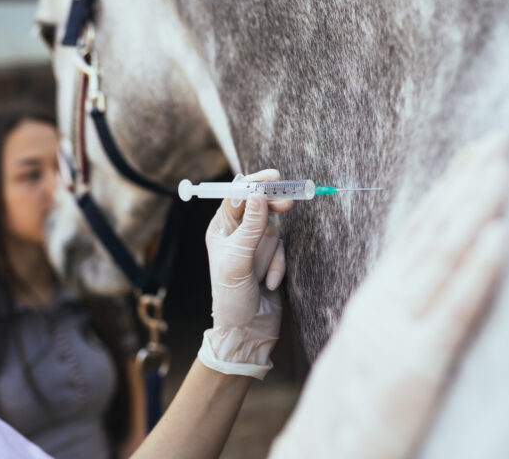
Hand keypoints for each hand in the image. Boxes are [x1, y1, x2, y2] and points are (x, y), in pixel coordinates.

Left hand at [198, 169, 292, 378]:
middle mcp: (236, 234)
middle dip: (272, 206)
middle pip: (258, 206)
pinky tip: (269, 285)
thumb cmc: (232, 298)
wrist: (247, 331)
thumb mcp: (238, 261)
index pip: (237, 197)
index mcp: (220, 230)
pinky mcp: (271, 258)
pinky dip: (279, 266)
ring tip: (264, 276)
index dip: (254, 185)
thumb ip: (250, 227)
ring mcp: (255, 246)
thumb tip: (258, 195)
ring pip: (274, 230)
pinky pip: (283, 250)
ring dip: (273, 254)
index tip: (272, 178)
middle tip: (288, 201)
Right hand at [270, 132, 508, 457]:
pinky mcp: (415, 366)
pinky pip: (452, 311)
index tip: (472, 157)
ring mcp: (397, 331)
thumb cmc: (348, 405)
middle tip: (498, 140)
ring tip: (501, 167)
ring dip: (474, 208)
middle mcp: (384, 304)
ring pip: (441, 258)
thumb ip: (395, 309)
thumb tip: (424, 277)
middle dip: (467, 183)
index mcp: (376, 299)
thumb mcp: (369, 344)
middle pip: (431, 233)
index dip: (446, 191)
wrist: (319, 454)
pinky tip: (500, 235)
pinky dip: (477, 271)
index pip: (415, 234)